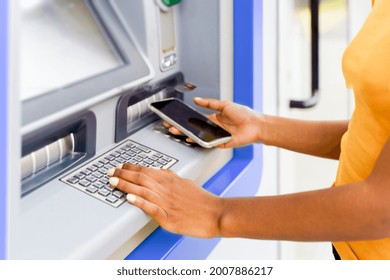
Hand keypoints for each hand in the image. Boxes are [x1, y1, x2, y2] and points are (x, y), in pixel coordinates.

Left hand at [108, 163, 222, 237]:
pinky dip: (139, 201)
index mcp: (171, 180)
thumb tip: (159, 172)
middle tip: (110, 172)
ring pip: (143, 190)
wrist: (216, 213)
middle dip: (123, 174)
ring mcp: (167, 202)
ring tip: (113, 182)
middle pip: (141, 177)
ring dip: (126, 185)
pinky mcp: (169, 217)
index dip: (131, 167)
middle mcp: (167, 189)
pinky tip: (129, 198)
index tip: (121, 166)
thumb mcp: (186, 183)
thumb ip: (171, 178)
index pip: (147, 170)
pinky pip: (151, 207)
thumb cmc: (203, 201)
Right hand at [166, 97, 262, 147]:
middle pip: (194, 129)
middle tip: (170, 126)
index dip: (184, 119)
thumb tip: (197, 99)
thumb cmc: (244, 114)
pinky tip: (191, 139)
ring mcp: (215, 137)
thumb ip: (210, 103)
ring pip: (198, 137)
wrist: (256, 125)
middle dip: (181, 128)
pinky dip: (199, 142)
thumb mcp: (225, 104)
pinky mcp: (220, 144)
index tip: (174, 117)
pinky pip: (208, 143)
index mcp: (213, 119)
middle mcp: (213, 128)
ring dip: (187, 135)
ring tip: (177, 132)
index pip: (195, 120)